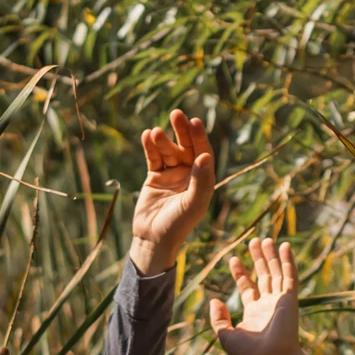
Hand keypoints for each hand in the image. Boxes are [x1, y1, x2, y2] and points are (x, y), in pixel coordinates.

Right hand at [130, 109, 214, 274]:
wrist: (153, 240)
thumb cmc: (177, 226)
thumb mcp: (192, 204)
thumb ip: (200, 180)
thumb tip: (206, 155)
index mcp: (202, 182)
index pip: (203, 154)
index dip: (200, 138)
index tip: (195, 122)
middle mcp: (188, 176)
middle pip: (186, 147)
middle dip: (182, 131)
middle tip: (177, 114)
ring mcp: (171, 176)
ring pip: (168, 151)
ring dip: (163, 140)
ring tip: (157, 132)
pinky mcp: (154, 177)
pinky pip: (153, 157)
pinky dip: (150, 146)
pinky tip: (148, 135)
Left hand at [209, 237, 315, 354]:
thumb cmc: (250, 354)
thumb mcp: (226, 336)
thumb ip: (218, 318)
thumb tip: (215, 300)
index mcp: (254, 313)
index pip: (248, 288)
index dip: (241, 273)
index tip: (234, 259)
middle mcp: (268, 305)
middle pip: (263, 276)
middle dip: (258, 259)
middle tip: (253, 241)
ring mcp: (280, 301)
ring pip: (276, 273)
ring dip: (271, 256)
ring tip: (266, 239)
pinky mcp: (290, 299)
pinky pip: (290, 276)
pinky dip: (287, 261)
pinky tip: (284, 246)